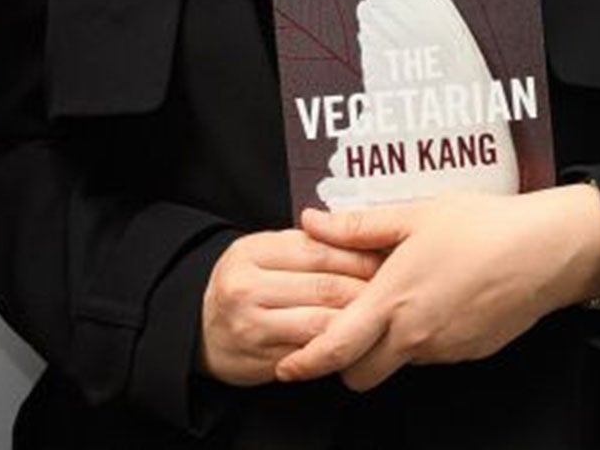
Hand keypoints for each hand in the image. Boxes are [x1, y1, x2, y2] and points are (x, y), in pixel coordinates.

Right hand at [196, 228, 381, 385]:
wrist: (201, 330)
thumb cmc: (244, 287)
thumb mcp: (263, 254)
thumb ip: (305, 245)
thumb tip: (363, 238)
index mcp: (251, 251)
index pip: (319, 249)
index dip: (359, 256)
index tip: (389, 260)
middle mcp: (247, 286)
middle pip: (326, 287)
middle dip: (369, 290)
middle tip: (398, 290)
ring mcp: (253, 326)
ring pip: (324, 322)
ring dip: (361, 321)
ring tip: (385, 316)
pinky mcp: (263, 360)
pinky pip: (315, 353)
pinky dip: (342, 346)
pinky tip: (360, 341)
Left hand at [275, 185, 599, 391]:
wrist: (547, 251)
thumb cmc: (482, 226)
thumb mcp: (414, 215)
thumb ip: (357, 227)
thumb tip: (312, 222)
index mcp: (394, 299)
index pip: (337, 348)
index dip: (306, 363)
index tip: (287, 367)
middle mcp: (416, 334)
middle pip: (361, 374)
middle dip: (345, 362)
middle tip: (342, 329)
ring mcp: (444, 348)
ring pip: (397, 364)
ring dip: (384, 347)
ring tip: (392, 302)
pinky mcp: (468, 353)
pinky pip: (430, 356)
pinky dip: (418, 340)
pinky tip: (429, 303)